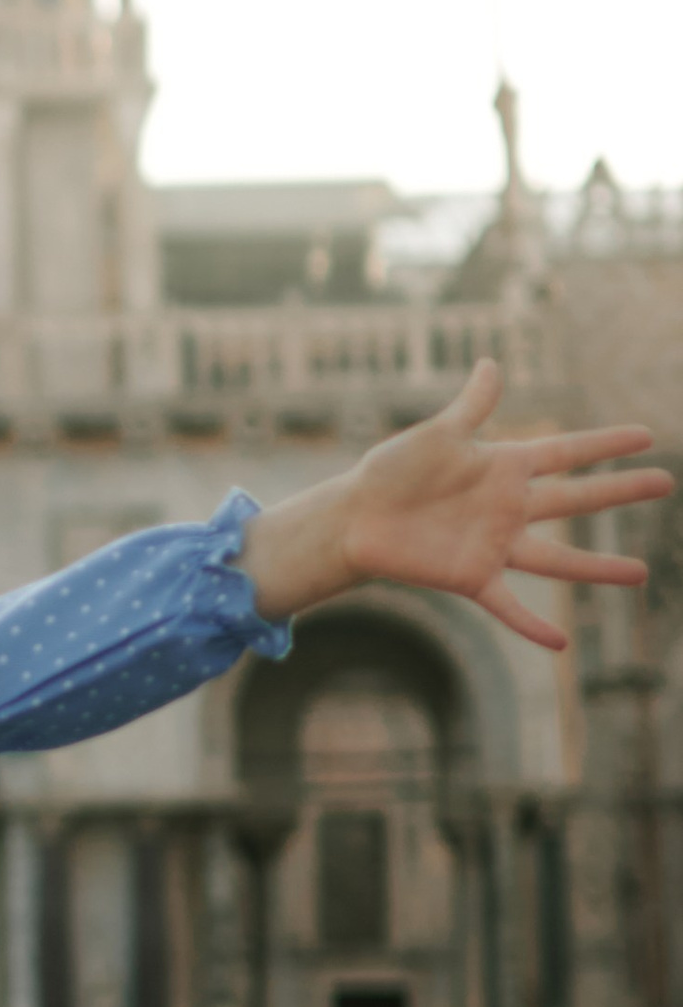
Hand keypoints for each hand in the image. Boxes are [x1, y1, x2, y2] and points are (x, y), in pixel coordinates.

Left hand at [244, 359, 671, 648]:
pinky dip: (530, 626)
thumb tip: (493, 363)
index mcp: (504, 467)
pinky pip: (507, 605)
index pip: (566, 452)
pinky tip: (560, 644)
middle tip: (665, 483)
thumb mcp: (436, 434)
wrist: (355, 515)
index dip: (605, 443)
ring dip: (597, 568)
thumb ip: (471, 405)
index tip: (646, 434)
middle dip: (620, 491)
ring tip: (640, 574)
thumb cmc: (393, 470)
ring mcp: (495, 544)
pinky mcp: (471, 577)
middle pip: (576, 498)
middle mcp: (509, 507)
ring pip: (557, 559)